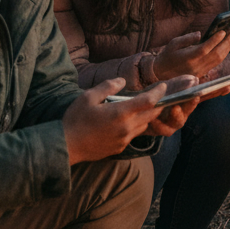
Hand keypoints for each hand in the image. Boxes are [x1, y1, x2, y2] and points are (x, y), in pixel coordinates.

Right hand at [62, 77, 195, 163]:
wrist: (66, 147)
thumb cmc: (75, 120)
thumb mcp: (88, 97)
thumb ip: (108, 86)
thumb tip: (122, 81)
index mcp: (121, 113)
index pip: (149, 101)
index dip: (159, 92)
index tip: (164, 85)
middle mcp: (127, 127)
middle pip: (152, 115)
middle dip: (159, 104)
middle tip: (161, 95)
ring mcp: (124, 139)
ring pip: (144, 125)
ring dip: (147, 116)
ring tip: (144, 107)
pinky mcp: (120, 147)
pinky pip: (134, 135)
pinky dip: (135, 126)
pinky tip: (126, 121)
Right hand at [152, 28, 229, 80]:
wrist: (161, 75)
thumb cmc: (166, 56)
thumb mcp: (173, 44)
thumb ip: (187, 38)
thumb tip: (200, 34)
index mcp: (188, 58)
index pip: (204, 49)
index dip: (215, 40)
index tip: (223, 31)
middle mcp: (196, 66)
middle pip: (216, 54)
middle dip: (228, 42)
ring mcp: (201, 71)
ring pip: (219, 59)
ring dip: (229, 47)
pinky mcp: (203, 73)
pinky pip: (216, 63)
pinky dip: (224, 53)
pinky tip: (228, 45)